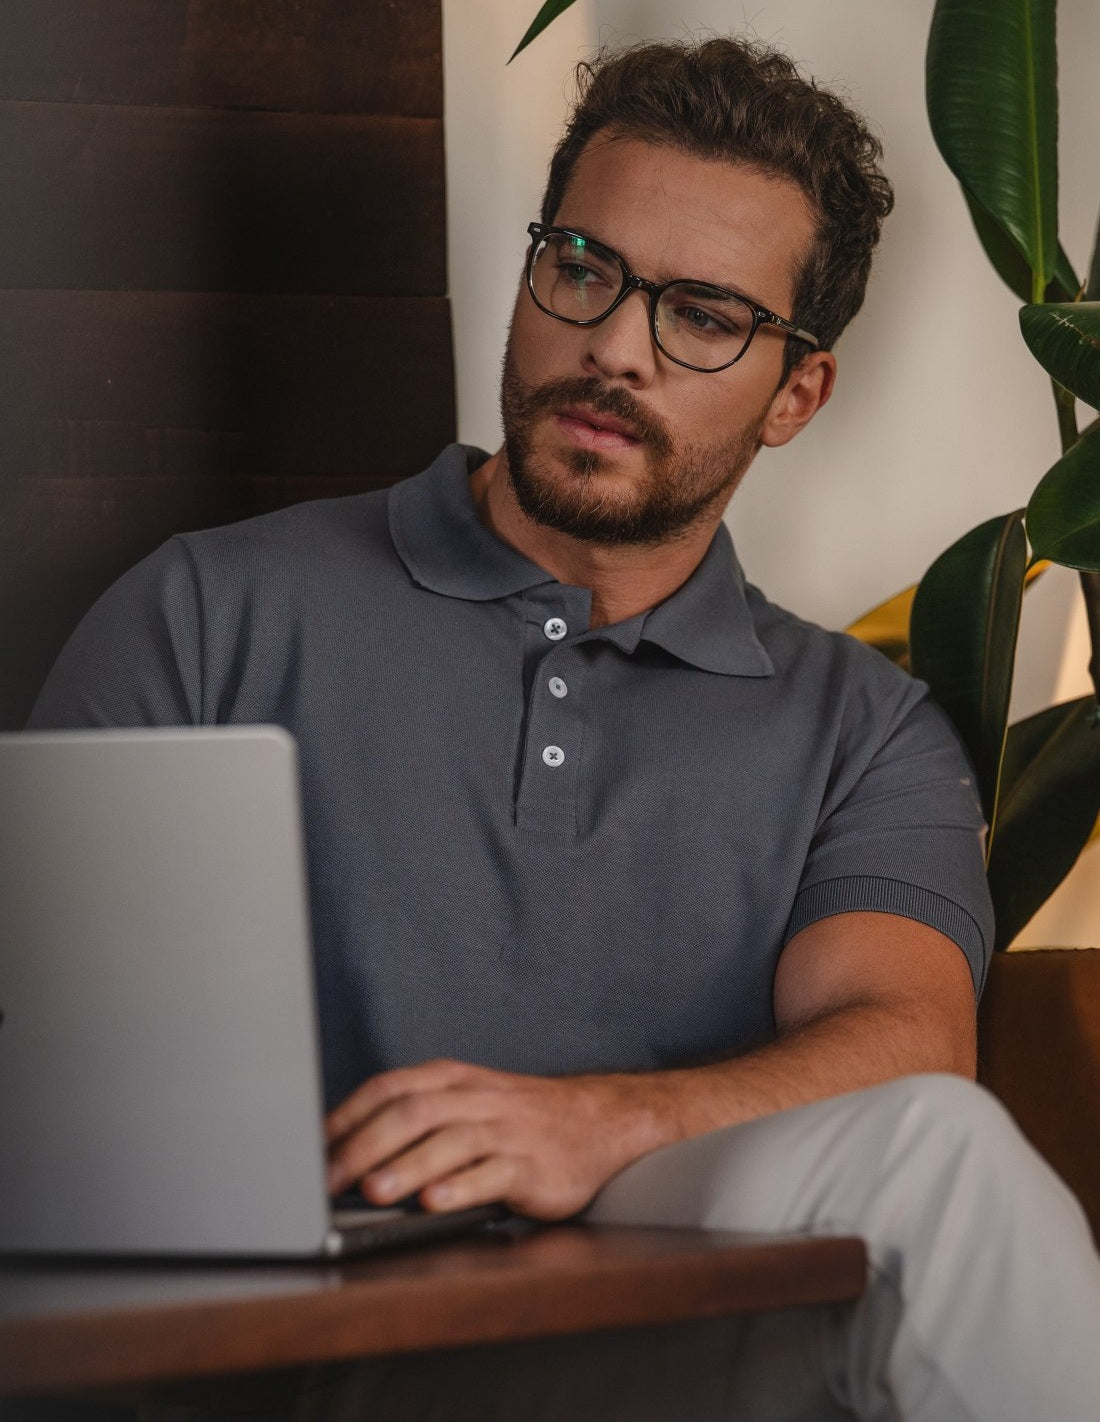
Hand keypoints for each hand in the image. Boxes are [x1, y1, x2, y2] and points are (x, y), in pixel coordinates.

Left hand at [324, 1059, 663, 1219]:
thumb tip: (347, 1150)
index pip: (389, 1087)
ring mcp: (506, 1130)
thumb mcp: (467, 1100)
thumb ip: (417, 1117)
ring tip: (373, 1192)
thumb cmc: (520, 1116)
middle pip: (413, 1111)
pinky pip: (493, 1172)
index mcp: (453, 1079)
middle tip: (330, 1178)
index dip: (347, 1116)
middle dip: (365, 1144)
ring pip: (449, 1140)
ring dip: (407, 1166)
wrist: (598, 1120)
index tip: (312, 1147)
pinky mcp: (532, 1164)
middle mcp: (476, 1099)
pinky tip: (436, 1202)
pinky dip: (461, 1187)